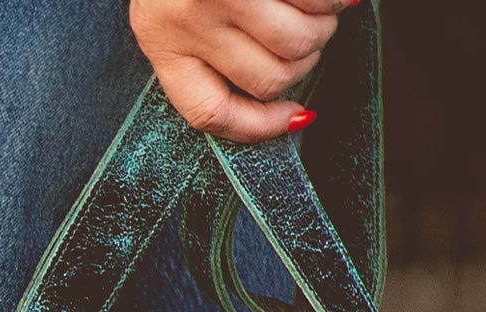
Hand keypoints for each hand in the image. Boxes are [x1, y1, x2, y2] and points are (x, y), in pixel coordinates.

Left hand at [130, 0, 358, 142]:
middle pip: (272, 79)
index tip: (297, 118)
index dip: (260, 127)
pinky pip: (314, 2)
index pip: (209, 112)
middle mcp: (185, 18)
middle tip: (313, 25)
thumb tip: (292, 109)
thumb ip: (214, 48)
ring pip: (298, 43)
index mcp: (160, 39)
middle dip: (307, 56)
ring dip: (324, 21)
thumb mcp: (180, 1)